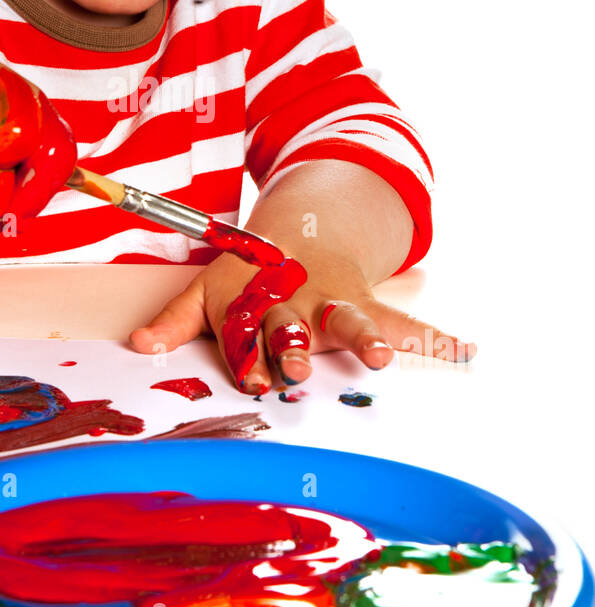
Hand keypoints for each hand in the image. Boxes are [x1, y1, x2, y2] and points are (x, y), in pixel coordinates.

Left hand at [130, 246, 475, 395]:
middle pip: (294, 329)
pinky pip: (407, 324)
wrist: (301, 229)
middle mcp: (296, 306)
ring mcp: (335, 304)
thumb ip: (174, 322)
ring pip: (351, 322)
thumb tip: (137, 348)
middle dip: (293, 348)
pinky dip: (438, 339)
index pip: (246, 334)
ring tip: (380, 357)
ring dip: (365, 339)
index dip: (248, 355)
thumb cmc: (249, 273)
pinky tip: (468, 350)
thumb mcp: (206, 291)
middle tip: (295, 367)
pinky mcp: (367, 303)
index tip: (253, 377)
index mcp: (254, 305)